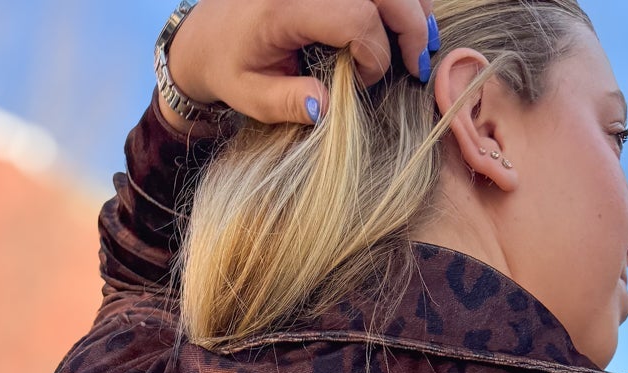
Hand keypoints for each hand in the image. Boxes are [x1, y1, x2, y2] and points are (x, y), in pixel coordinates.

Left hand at [162, 0, 437, 128]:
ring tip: (422, 42)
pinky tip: (407, 19)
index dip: (374, 53)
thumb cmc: (227, 65)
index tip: (363, 82)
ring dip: (411, 7)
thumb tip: (326, 106)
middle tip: (420, 65)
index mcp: (285, 4)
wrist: (205, 31)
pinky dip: (396, 0)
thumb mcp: (248, 94)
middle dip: (411, 26)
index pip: (355, 17)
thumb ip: (286, 102)